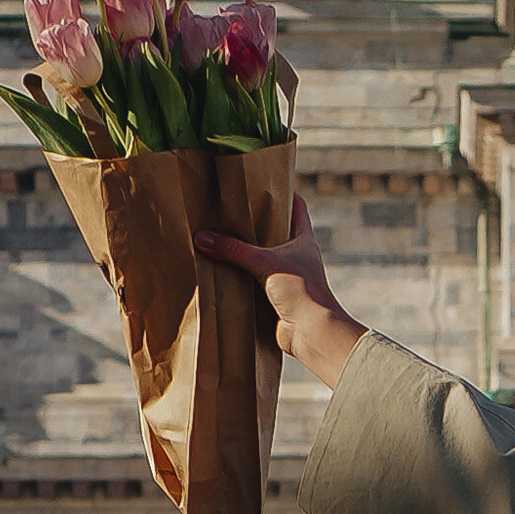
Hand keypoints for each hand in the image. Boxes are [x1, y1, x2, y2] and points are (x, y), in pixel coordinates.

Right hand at [193, 185, 363, 390]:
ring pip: (263, 256)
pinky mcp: (276, 296)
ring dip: (244, 250)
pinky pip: (254, 280)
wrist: (312, 332)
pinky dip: (240, 275)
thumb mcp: (265, 263)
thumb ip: (233, 250)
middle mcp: (297, 255)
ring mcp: (287, 275)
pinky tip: (220, 269)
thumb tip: (201, 238)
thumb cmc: (300, 291)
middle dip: (255, 221)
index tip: (260, 181)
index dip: (282, 191)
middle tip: (229, 208)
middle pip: (275, 230)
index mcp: (303, 238)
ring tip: (218, 235)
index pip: (296, 205)